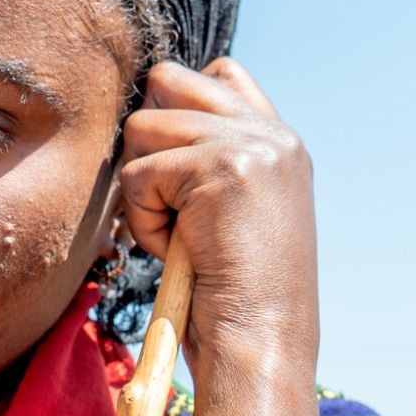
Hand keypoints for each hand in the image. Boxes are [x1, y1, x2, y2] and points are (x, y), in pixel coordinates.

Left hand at [117, 57, 318, 415]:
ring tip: (176, 235)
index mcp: (278, 141)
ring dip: (142, 188)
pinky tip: (174, 250)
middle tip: (165, 197)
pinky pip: (137, 173)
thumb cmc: (233, 292)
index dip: (176, 106)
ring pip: (142, 127)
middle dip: (147, 138)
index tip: (174, 170)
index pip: (218, 72)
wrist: (260, 343)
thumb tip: (147, 114)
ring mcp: (249, 145)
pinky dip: (141, 218)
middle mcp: (271, 133)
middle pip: (168, 80)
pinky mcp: (220, 165)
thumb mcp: (232, 210)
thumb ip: (209, 157)